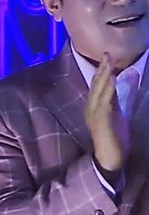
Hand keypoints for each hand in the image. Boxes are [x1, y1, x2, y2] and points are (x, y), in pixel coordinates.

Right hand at [85, 53, 128, 172]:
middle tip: (107, 54)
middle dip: (102, 70)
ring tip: (108, 64)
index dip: (102, 71)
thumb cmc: (114, 139)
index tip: (107, 57)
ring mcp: (95, 115)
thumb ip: (118, 99)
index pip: (97, 86)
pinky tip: (112, 81)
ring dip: (104, 77)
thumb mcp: (117, 115)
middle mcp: (92, 109)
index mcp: (94, 107)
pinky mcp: (101, 122)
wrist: (109, 160)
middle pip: (97, 86)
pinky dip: (107, 90)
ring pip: (99, 92)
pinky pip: (104, 103)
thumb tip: (123, 84)